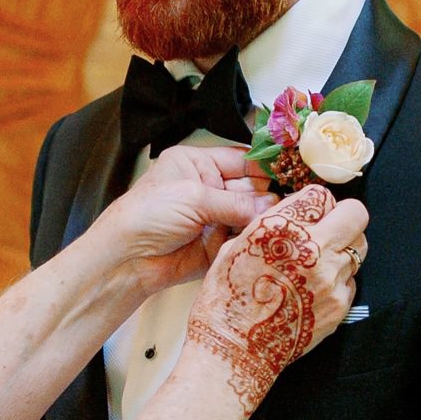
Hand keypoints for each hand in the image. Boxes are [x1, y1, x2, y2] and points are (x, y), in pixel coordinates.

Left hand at [89, 145, 277, 294]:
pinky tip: (270, 239)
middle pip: (253, 188)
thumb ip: (235, 202)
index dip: (267, 167)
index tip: (294, 172)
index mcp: (197, 164)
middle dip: (270, 196)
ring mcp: (214, 218)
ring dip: (265, 220)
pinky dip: (256, 241)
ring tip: (285, 221)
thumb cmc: (146, 215)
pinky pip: (245, 240)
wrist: (126, 259)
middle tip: (294, 202)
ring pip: (253, 216)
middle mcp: (208, 188)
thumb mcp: (193, 197)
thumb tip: (272, 205)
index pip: (242, 160)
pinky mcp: (218, 245)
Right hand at [183, 185, 367, 413]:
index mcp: (280, 228)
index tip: (309, 213)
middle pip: (355, 214)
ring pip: (359, 247)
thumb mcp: (233, 248)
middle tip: (328, 229)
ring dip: (343, 248)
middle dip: (343, 217)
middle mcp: (311, 249)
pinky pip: (352, 280)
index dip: (315, 203)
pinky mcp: (340, 304)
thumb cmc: (226, 301)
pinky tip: (315, 289)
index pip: (320, 195)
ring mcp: (331, 279)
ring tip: (320, 262)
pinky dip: (339, 280)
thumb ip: (268, 225)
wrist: (234, 351)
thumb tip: (289, 214)